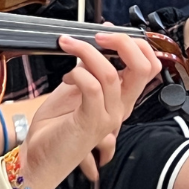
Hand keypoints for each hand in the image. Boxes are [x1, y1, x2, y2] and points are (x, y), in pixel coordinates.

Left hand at [18, 33, 158, 188]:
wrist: (39, 155)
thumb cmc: (57, 123)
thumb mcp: (76, 86)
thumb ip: (90, 65)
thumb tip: (98, 38)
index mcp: (121, 98)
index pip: (149, 66)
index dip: (135, 44)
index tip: (107, 33)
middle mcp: (121, 107)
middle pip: (144, 67)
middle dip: (123, 42)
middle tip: (97, 36)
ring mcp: (109, 116)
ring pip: (111, 74)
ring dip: (87, 52)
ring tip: (68, 46)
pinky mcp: (91, 122)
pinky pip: (92, 88)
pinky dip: (78, 74)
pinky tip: (67, 76)